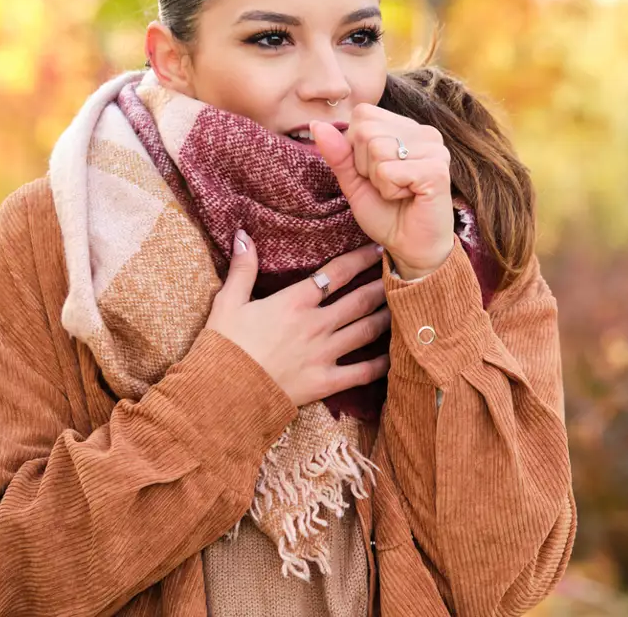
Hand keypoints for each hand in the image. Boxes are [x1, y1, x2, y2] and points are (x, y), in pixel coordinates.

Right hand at [205, 231, 389, 406]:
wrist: (224, 393)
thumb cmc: (224, 345)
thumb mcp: (228, 301)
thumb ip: (242, 267)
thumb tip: (242, 234)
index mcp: (294, 302)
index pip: (335, 273)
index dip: (359, 259)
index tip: (377, 249)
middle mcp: (316, 324)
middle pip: (359, 300)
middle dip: (382, 285)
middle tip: (403, 275)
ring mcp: (324, 354)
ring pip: (366, 330)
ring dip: (386, 317)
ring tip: (403, 307)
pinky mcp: (326, 382)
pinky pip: (363, 373)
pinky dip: (382, 364)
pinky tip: (395, 355)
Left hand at [312, 105, 454, 279]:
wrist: (409, 246)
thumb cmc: (386, 212)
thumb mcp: (353, 180)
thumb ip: (338, 153)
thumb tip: (316, 125)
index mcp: (406, 128)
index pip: (362, 114)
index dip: (356, 148)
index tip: (375, 172)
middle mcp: (424, 132)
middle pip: (366, 131)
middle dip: (365, 166)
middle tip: (387, 185)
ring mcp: (434, 149)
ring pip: (377, 149)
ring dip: (378, 180)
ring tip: (398, 191)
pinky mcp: (437, 170)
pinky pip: (389, 171)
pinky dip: (390, 191)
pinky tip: (408, 197)